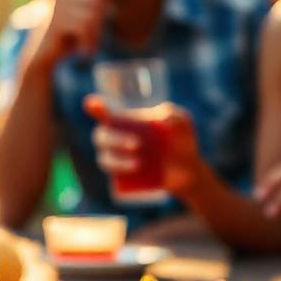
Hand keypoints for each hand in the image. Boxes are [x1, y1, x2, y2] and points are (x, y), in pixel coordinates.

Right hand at [25, 0, 127, 70]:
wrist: (39, 56)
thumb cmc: (64, 37)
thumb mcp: (80, 17)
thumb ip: (97, 3)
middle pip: (96, 0)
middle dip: (101, 20)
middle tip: (95, 38)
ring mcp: (56, 7)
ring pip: (92, 15)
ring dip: (95, 35)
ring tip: (89, 46)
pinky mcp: (55, 22)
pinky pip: (84, 27)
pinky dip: (89, 41)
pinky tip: (85, 51)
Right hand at [84, 95, 202, 196]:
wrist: (188, 171)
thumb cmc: (181, 141)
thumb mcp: (184, 125)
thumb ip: (178, 117)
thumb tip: (165, 119)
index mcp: (125, 121)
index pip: (103, 113)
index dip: (94, 107)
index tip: (92, 104)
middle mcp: (115, 138)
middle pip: (102, 136)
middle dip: (115, 139)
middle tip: (137, 144)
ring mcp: (116, 158)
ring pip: (104, 158)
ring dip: (116, 160)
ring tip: (138, 164)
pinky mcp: (122, 176)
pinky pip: (111, 175)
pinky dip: (118, 173)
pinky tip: (132, 172)